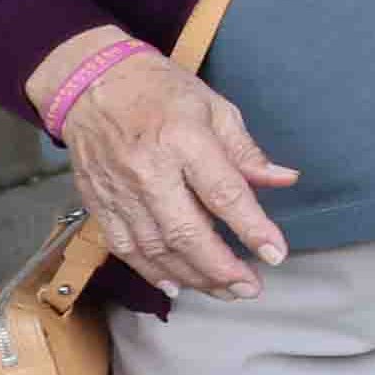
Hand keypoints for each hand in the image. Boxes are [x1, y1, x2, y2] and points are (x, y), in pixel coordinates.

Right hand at [64, 51, 295, 296]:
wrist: (90, 82)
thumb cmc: (159, 90)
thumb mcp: (213, 107)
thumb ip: (246, 151)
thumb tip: (284, 179)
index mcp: (183, 139)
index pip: (224, 193)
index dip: (252, 228)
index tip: (275, 254)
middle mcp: (148, 170)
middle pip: (187, 232)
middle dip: (223, 268)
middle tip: (251, 287)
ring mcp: (119, 190)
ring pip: (157, 248)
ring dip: (194, 277)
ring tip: (225, 291)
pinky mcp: (98, 202)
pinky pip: (125, 248)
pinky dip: (151, 272)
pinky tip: (177, 286)